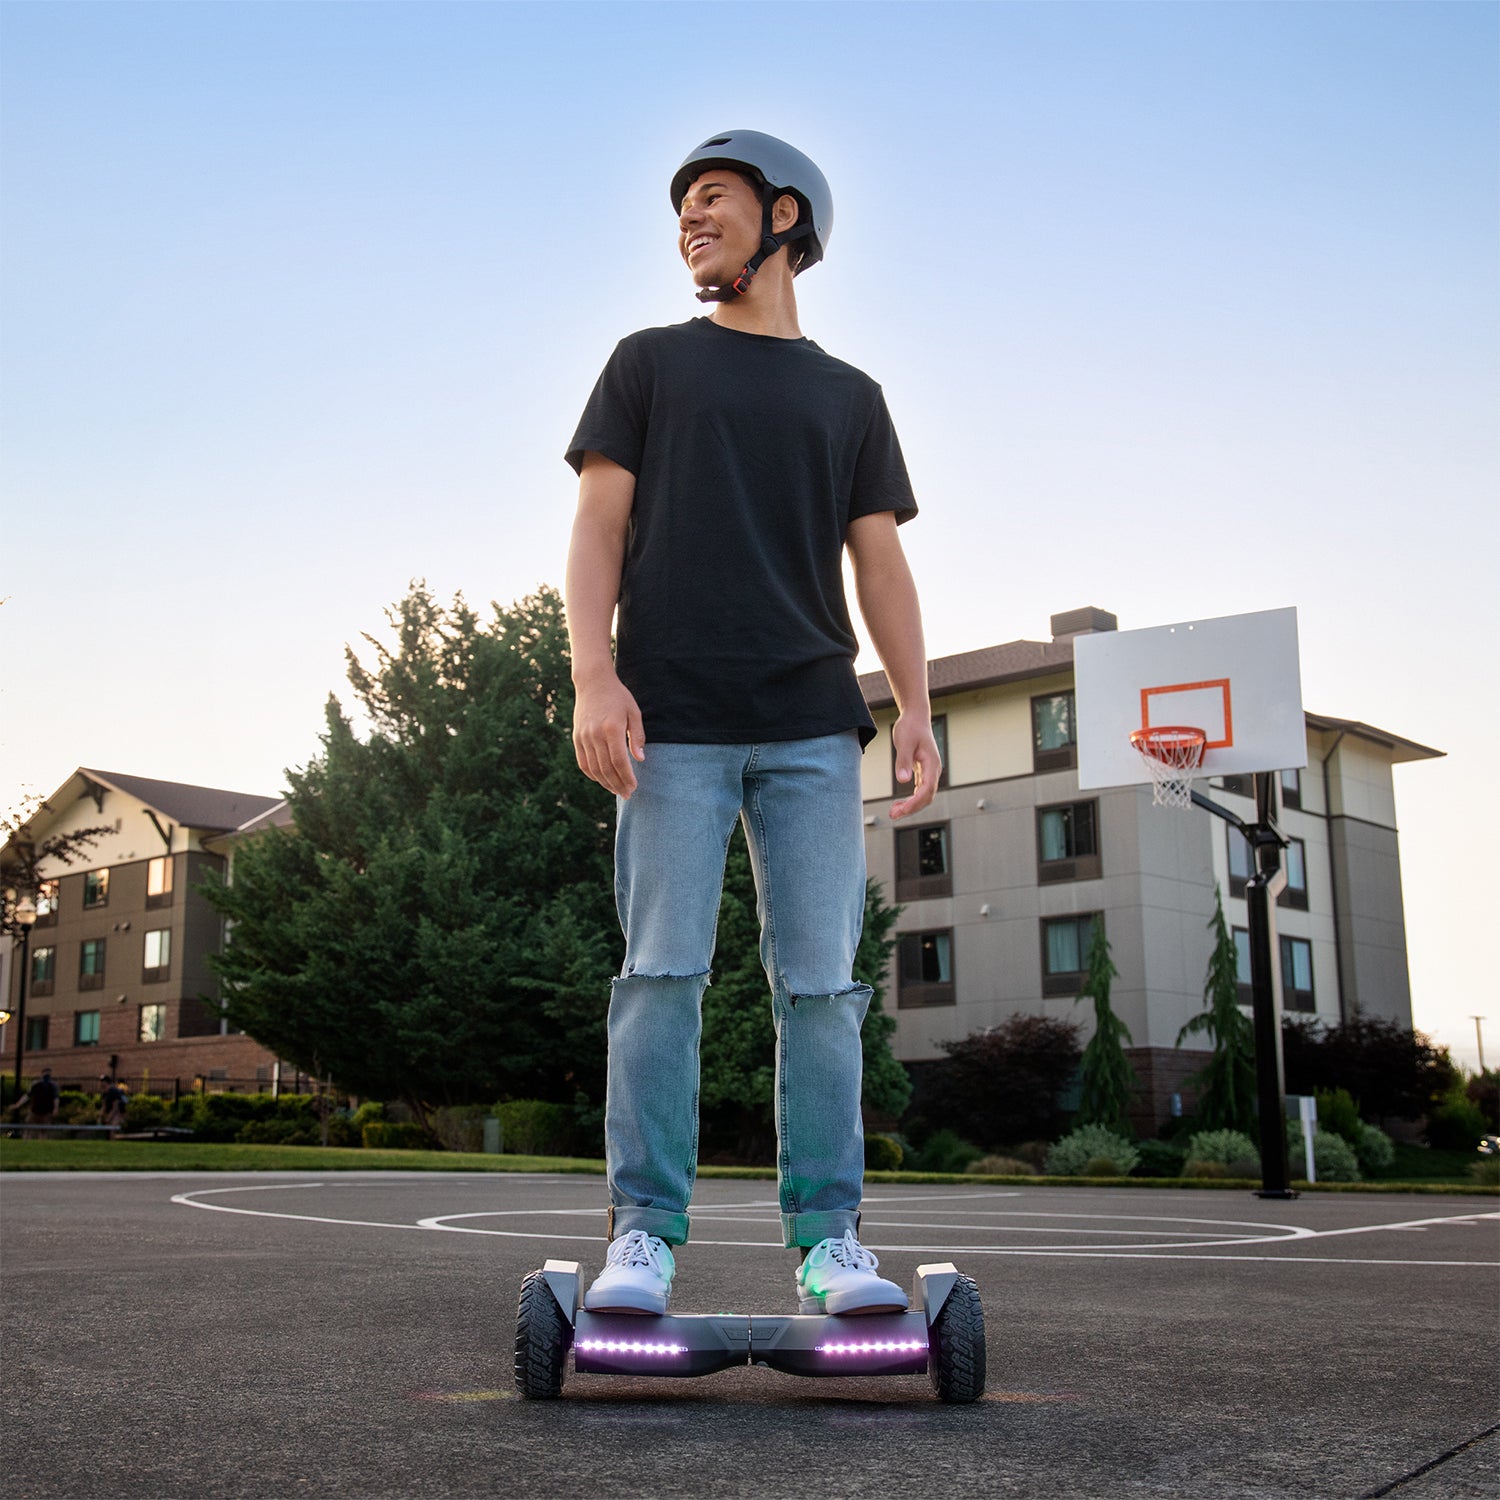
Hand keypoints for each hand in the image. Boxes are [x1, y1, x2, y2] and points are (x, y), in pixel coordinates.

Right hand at [572, 668, 645, 797]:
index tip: (634, 787)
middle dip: (617, 784)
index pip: (619, 761)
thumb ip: (637, 736)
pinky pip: (583, 762)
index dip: (627, 777)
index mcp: (611, 728)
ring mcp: (583, 737)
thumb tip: (640, 760)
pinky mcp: (576, 737)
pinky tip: (602, 780)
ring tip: (616, 790)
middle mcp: (595, 734)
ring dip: (605, 782)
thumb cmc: (618, 697)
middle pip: (606, 768)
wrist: (593, 682)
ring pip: (594, 768)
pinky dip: (592, 774)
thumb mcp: (633, 712)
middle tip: (627, 794)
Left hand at [890, 712, 940, 819]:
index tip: (901, 810)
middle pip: (926, 797)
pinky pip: (920, 790)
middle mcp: (933, 770)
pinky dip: (911, 799)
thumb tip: (903, 780)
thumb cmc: (910, 727)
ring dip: (911, 806)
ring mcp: (929, 771)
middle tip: (893, 815)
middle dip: (911, 808)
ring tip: (894, 812)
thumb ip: (903, 762)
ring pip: (924, 795)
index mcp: (931, 764)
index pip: (927, 790)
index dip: (914, 803)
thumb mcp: (904, 743)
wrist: (915, 717)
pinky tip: (900, 804)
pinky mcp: (923, 771)